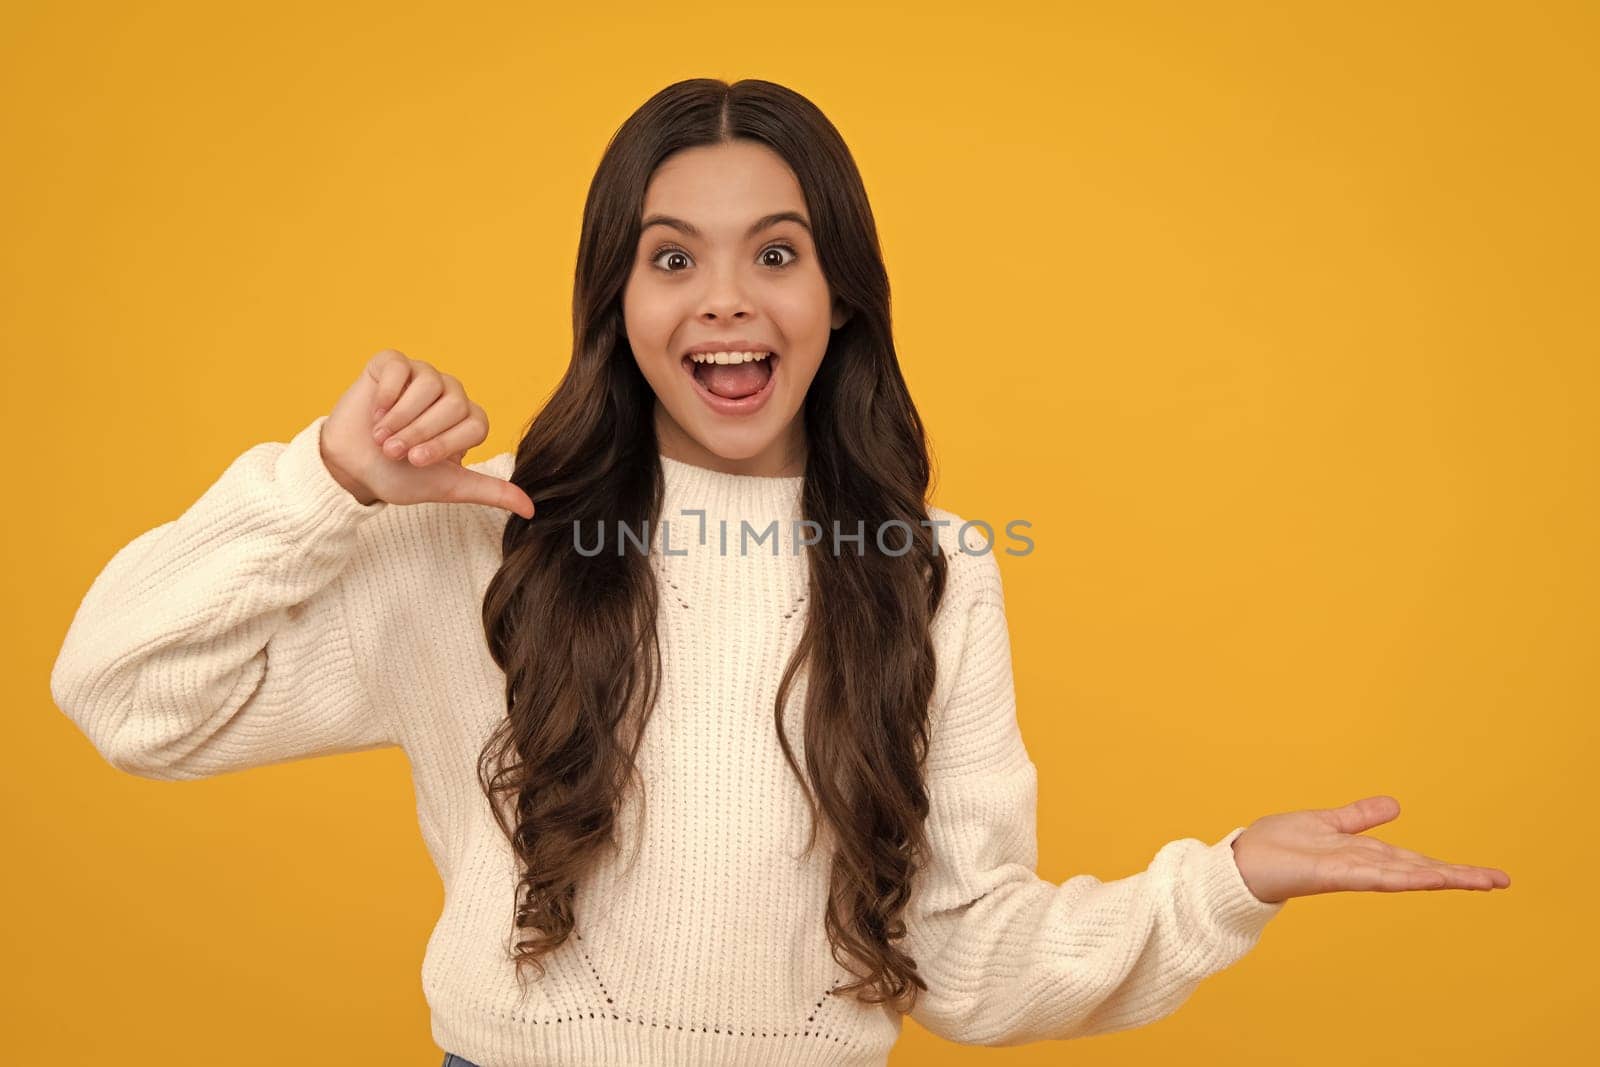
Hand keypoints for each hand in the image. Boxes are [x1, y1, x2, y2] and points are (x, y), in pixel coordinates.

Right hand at [319, 349, 534, 518]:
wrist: (352, 466)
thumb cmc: (399, 475)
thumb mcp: (448, 487)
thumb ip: (489, 491)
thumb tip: (531, 510)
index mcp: (467, 420)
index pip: (476, 424)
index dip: (445, 444)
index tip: (417, 462)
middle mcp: (449, 393)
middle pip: (453, 404)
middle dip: (420, 433)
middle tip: (395, 451)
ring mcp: (422, 375)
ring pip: (428, 384)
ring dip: (400, 417)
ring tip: (381, 436)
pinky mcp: (392, 363)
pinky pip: (401, 368)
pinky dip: (386, 394)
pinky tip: (375, 411)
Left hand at [1229, 795, 1511, 903]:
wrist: (1241, 862)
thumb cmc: (1277, 845)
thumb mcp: (1325, 821)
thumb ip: (1359, 817)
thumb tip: (1395, 805)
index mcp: (1363, 854)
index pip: (1415, 861)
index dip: (1450, 867)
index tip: (1488, 875)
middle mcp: (1361, 865)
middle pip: (1418, 870)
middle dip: (1459, 875)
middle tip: (1501, 881)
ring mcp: (1348, 872)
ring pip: (1403, 874)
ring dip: (1441, 876)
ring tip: (1480, 881)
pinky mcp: (1330, 874)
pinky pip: (1370, 875)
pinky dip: (1399, 875)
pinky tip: (1426, 878)